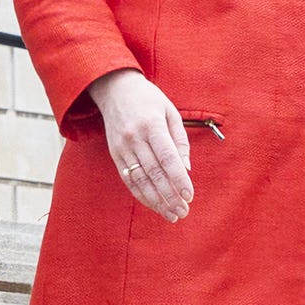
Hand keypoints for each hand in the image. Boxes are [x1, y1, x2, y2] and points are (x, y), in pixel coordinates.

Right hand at [89, 67, 192, 222]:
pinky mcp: (115, 154)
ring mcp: (122, 147)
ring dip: (156, 201)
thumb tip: (187, 169)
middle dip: (170, 196)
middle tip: (183, 211)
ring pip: (140, 180)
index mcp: (152, 125)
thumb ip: (180, 140)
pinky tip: (154, 205)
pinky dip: (142, 195)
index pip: (167, 157)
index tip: (189, 195)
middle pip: (154, 173)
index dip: (179, 178)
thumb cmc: (148, 100)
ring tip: (172, 215)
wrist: (114, 89)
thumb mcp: (170, 112)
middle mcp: (135, 137)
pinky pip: (128, 179)